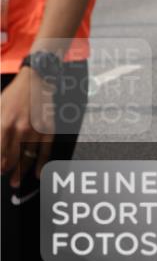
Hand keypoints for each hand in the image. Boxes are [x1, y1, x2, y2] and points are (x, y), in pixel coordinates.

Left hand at [1, 69, 54, 185]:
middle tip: (5, 174)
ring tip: (15, 181)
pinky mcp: (48, 128)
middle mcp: (20, 129)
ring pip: (27, 158)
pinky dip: (41, 164)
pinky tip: (37, 173)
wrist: (36, 79)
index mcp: (5, 123)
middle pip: (11, 158)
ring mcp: (36, 130)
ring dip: (20, 172)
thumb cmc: (14, 93)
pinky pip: (45, 150)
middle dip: (6, 170)